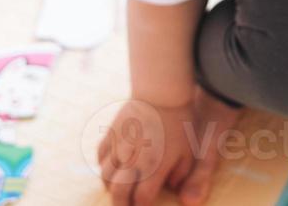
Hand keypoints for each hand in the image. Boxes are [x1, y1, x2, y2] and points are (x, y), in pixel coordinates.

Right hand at [98, 89, 237, 205]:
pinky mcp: (111, 134)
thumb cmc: (179, 123)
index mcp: (153, 168)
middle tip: (126, 205)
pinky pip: (100, 157)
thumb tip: (171, 187)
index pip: (141, 199)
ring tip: (118, 189)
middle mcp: (132, 161)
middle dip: (121, 204)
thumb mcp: (187, 151)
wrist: (162, 94)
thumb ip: (180, 174)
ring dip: (111, 187)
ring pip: (105, 176)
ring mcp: (119, 147)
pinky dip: (103, 167)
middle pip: (118, 193)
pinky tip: (111, 167)